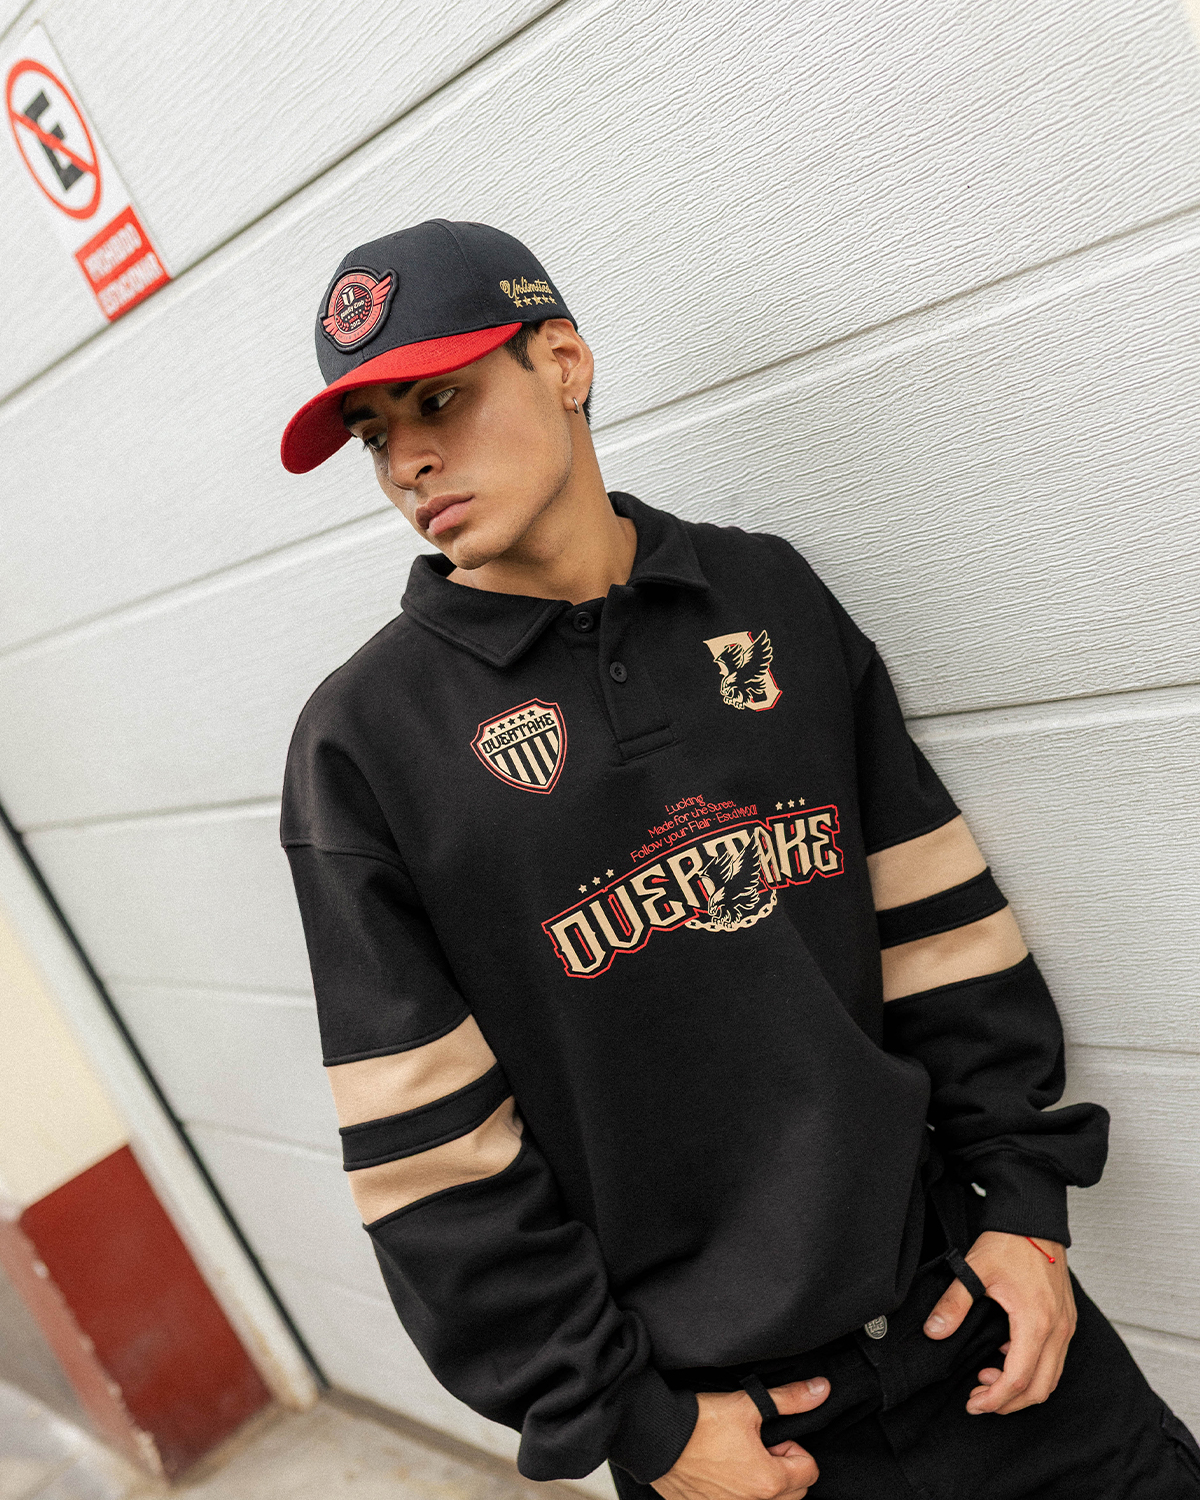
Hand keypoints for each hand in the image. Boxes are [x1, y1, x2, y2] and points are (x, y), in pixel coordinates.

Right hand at [652, 1376, 829, 1499]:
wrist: (656, 1437)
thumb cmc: (700, 1423)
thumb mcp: (748, 1405)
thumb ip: (789, 1399)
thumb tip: (822, 1390)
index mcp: (769, 1482)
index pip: (809, 1471)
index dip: (792, 1447)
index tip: (770, 1436)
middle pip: (793, 1492)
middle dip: (782, 1468)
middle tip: (755, 1445)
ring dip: (761, 1482)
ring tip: (737, 1456)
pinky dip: (736, 1491)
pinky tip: (719, 1469)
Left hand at [923, 1230, 1074, 1414]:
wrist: (1034, 1220)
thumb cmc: (1009, 1242)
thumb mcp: (974, 1270)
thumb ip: (954, 1303)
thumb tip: (935, 1331)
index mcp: (1036, 1320)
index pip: (1019, 1379)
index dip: (996, 1399)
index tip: (974, 1403)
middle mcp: (1058, 1329)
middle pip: (1040, 1388)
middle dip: (1008, 1402)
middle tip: (978, 1398)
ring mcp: (1066, 1325)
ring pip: (1051, 1377)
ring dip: (1021, 1387)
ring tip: (988, 1378)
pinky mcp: (1067, 1320)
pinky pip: (1055, 1359)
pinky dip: (1033, 1369)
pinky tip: (1005, 1356)